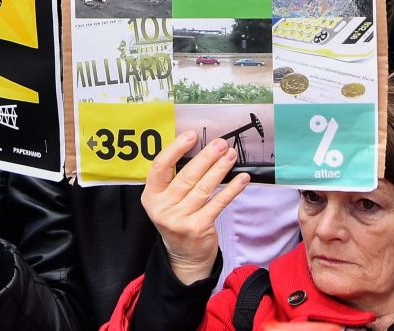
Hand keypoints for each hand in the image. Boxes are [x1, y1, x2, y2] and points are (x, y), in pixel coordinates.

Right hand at [142, 132, 249, 285]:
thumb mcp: (167, 200)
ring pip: (203, 188)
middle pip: (186, 176)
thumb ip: (175, 178)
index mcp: (151, 196)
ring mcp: (179, 219)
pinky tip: (242, 178)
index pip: (159, 167)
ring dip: (220, 169)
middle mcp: (162, 208)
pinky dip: (232, 189)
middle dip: (206, 157)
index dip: (175, 149)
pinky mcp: (198, 228)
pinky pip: (218, 203)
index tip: (191, 135)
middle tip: (221, 143)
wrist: (184, 257)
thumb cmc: (178, 219)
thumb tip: (199, 147)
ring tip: (231, 155)